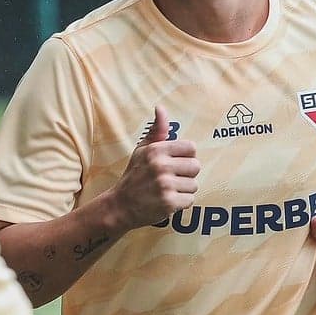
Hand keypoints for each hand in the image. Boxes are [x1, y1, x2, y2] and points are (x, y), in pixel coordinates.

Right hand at [108, 105, 199, 231]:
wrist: (120, 206)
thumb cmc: (134, 175)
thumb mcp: (142, 150)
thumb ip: (157, 130)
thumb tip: (161, 108)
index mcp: (156, 150)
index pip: (191, 147)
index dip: (185, 156)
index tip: (175, 163)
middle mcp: (161, 166)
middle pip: (196, 166)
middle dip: (186, 174)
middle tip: (172, 178)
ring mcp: (165, 185)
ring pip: (194, 184)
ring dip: (184, 190)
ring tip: (168, 190)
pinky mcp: (169, 203)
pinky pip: (190, 200)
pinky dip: (181, 203)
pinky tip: (168, 201)